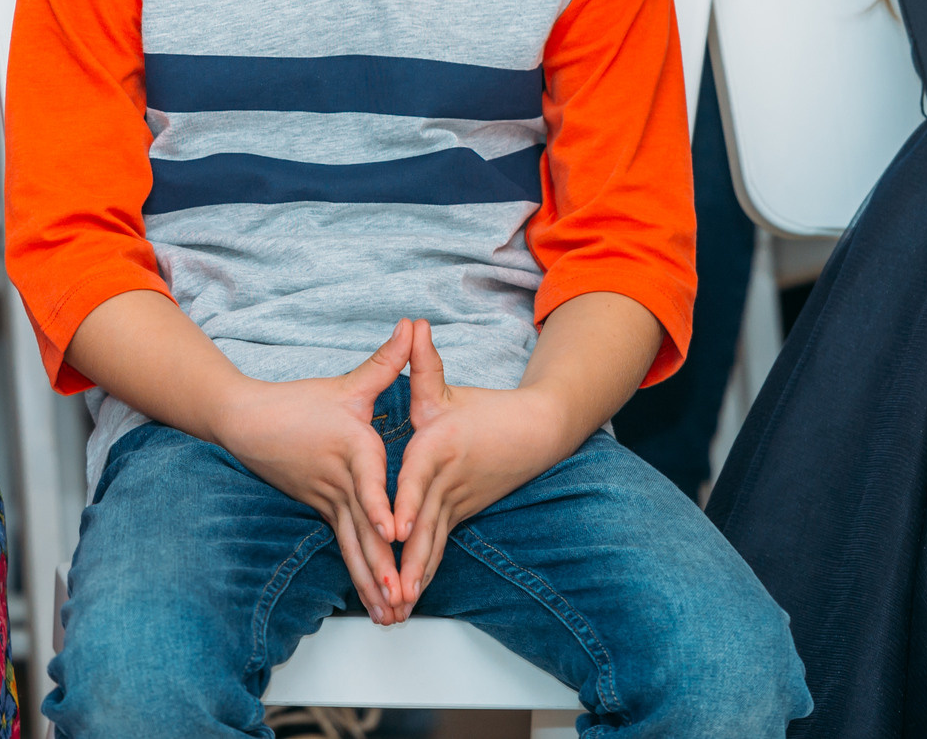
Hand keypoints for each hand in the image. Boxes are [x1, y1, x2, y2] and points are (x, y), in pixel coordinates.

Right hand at [211, 325, 410, 623]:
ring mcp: (329, 501)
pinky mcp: (323, 512)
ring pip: (353, 547)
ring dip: (371, 582)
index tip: (394, 529)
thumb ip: (386, 361)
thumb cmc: (300, 402)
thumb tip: (413, 326)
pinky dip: (359, 576)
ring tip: (390, 615)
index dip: (380, 504)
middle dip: (382, 566)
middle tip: (400, 596)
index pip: (367, 480)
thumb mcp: (347, 382)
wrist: (247, 422)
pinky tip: (374, 604)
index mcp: (351, 449)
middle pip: (363, 528)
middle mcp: (341, 482)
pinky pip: (345, 548)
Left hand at [386, 323, 564, 617]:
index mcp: (437, 447)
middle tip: (393, 587)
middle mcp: (445, 481)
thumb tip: (413, 323)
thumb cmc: (484, 409)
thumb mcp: (445, 388)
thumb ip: (422, 362)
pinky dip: (425, 571)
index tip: (390, 528)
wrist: (536, 431)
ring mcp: (456, 502)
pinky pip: (439, 546)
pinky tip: (411, 598)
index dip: (402, 502)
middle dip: (407, 558)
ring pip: (433, 542)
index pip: (416, 479)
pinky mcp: (460, 515)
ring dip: (416, 574)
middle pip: (424, 523)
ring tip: (400, 603)